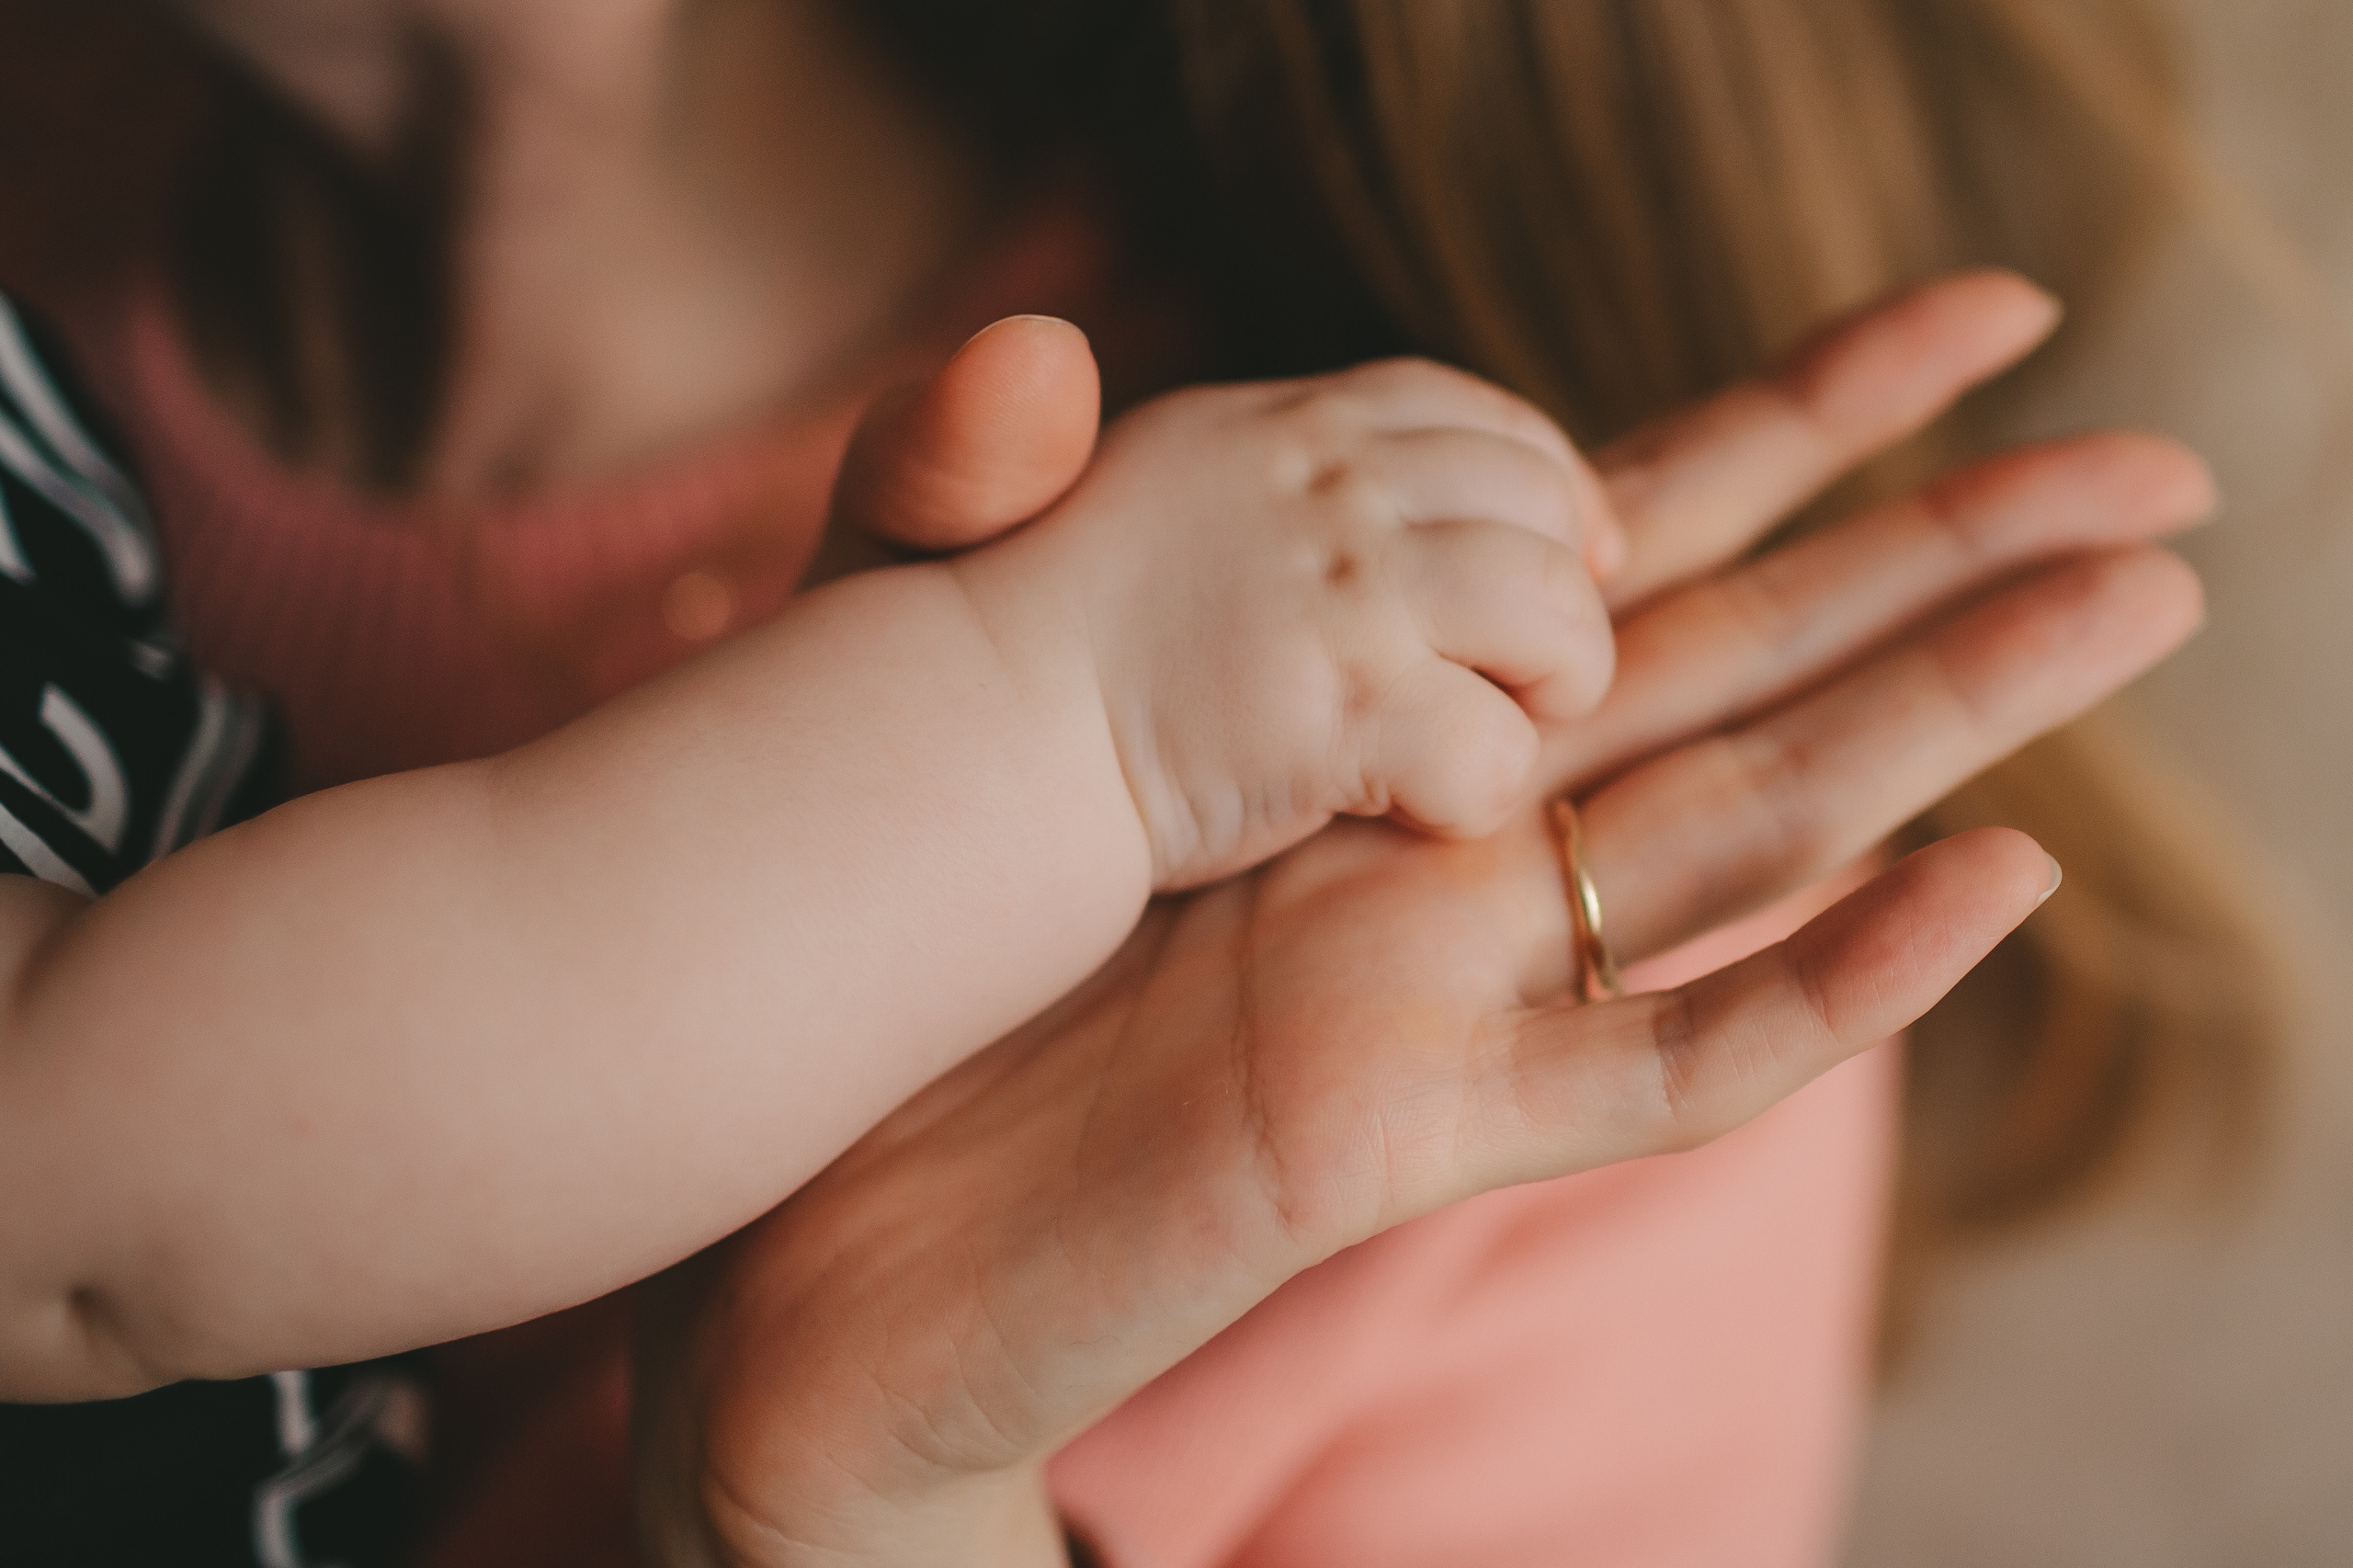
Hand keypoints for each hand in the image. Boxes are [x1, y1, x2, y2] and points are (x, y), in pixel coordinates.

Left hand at [639, 273, 2211, 1565]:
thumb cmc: (894, 949)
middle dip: (1953, 560)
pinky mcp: (1411, 1126)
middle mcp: (1456, 843)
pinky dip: (1830, 982)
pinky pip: (1661, 1064)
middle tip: (2160, 469)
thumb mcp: (924, 679)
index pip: (1629, 538)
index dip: (1806, 425)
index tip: (1969, 318)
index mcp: (1378, 714)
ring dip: (1953, 727)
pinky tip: (1989, 879)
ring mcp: (1452, 987)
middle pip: (1749, 669)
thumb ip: (973, 498)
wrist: (820, 1215)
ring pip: (1754, 838)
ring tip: (2137, 606)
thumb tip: (1046, 336)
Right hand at [946, 354, 1624, 888]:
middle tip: (1527, 678)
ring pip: (1555, 617)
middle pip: (1538, 508)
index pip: (1470, 419)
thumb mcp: (1055, 488)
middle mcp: (1321, 487)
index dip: (1541, 488)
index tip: (1563, 555)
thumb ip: (1151, 445)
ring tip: (1483, 737)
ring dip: (1549, 690)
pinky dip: (1473, 795)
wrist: (944, 743)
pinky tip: (1405, 810)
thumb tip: (1123, 377)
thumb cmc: (991, 640)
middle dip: (1562, 596)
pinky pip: (1495, 751)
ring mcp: (1338, 596)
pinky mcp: (1339, 713)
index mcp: (1273, 431)